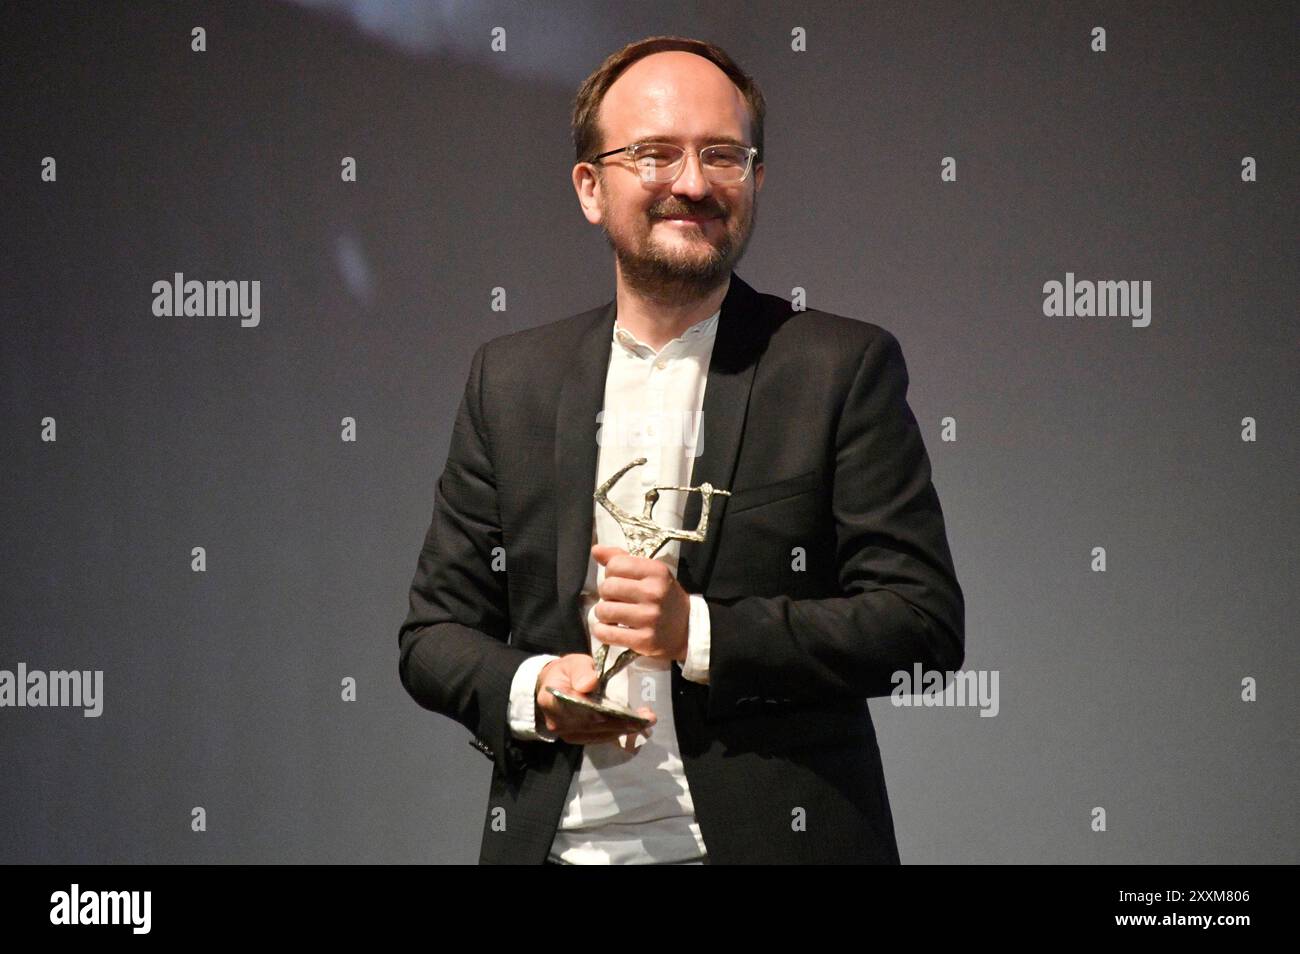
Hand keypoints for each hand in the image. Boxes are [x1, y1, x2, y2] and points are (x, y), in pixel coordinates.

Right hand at [535, 654, 655, 744]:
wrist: (554, 686)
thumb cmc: (566, 672)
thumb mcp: (572, 663)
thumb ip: (581, 670)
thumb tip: (588, 684)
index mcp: (551, 700)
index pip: (577, 709)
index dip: (600, 712)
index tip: (622, 712)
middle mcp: (557, 722)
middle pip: (591, 725)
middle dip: (620, 722)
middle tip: (646, 717)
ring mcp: (567, 733)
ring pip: (598, 734)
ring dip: (624, 729)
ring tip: (647, 721)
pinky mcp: (578, 738)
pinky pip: (599, 738)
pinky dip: (618, 732)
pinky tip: (635, 725)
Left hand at [590, 544, 690, 662]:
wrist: (687, 629)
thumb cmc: (664, 597)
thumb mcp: (651, 573)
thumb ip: (623, 558)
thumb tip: (596, 550)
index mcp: (656, 571)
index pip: (615, 564)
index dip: (611, 573)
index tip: (620, 581)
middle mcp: (654, 593)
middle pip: (607, 587)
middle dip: (606, 594)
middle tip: (616, 599)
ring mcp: (649, 618)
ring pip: (603, 611)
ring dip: (603, 614)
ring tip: (614, 615)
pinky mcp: (643, 640)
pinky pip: (606, 633)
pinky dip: (602, 631)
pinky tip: (611, 629)